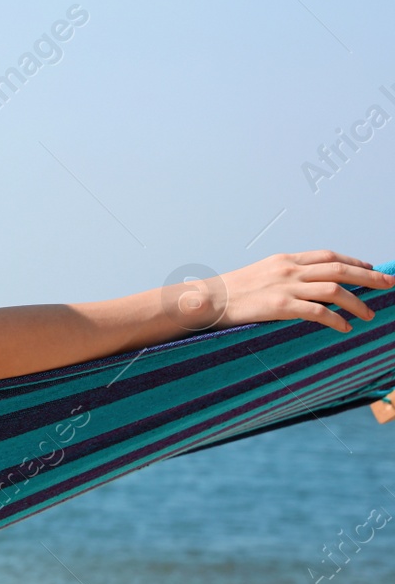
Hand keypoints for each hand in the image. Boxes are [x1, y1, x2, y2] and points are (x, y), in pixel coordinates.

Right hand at [202, 250, 391, 333]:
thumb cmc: (232, 291)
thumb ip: (284, 275)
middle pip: (340, 268)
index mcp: (285, 259)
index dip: (354, 261)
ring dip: (359, 302)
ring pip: (335, 289)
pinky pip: (318, 312)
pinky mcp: (280, 306)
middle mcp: (289, 269)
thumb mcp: (260, 273)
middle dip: (370, 277)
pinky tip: (345, 328)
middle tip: (390, 284)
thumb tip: (306, 284)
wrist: (207, 299)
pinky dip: (337, 320)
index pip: (328, 255)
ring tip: (371, 314)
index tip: (371, 268)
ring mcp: (285, 286)